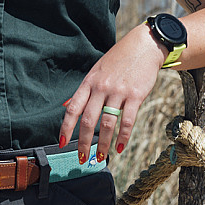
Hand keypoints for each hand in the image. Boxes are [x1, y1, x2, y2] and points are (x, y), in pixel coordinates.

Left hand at [59, 24, 166, 163]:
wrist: (143, 46)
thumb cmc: (118, 61)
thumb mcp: (96, 72)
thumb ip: (83, 91)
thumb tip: (67, 106)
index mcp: (88, 82)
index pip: (73, 108)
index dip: (66, 127)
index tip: (61, 143)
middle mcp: (101, 87)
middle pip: (88, 120)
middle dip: (83, 142)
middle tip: (82, 158)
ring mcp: (118, 92)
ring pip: (107, 123)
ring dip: (103, 144)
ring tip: (101, 157)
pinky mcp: (135, 95)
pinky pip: (127, 120)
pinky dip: (123, 137)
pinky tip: (120, 147)